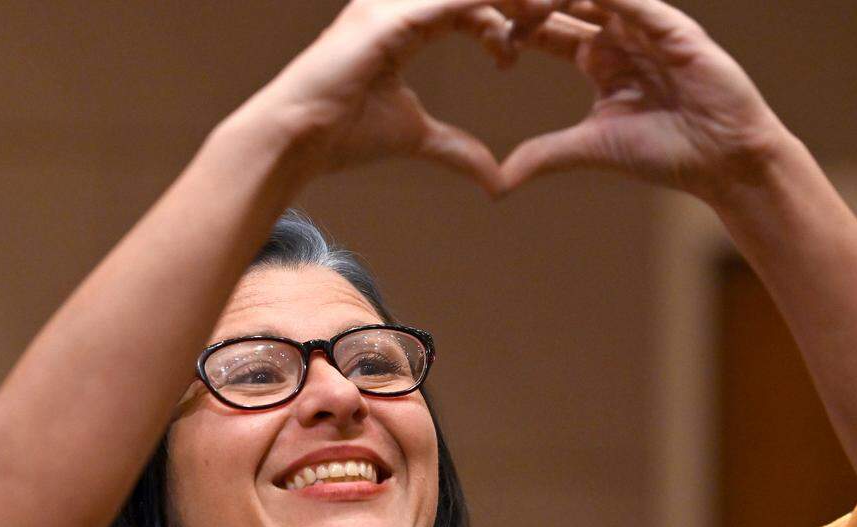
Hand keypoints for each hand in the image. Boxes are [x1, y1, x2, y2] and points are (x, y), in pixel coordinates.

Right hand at [237, 0, 557, 195]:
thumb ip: (457, 149)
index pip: (472, 4)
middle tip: (560, 14)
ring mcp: (394, 3)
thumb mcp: (416, 137)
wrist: (296, 138)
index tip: (542, 38)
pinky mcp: (393, 15)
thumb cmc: (342, 134)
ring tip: (551, 13)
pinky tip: (527, 19)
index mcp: (405, 22)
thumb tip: (496, 179)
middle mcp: (399, 2)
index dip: (510, 17)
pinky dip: (495, 5)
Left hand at [499, 0, 794, 201]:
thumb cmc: (667, 152)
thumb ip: (545, 154)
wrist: (723, 162)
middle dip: (525, 0)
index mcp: (598, 56)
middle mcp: (620, 33)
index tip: (473, 30)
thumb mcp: (592, 148)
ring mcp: (646, 25)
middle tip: (482, 2)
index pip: (545, 26)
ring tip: (517, 1)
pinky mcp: (671, 26)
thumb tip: (497, 182)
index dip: (510, 23)